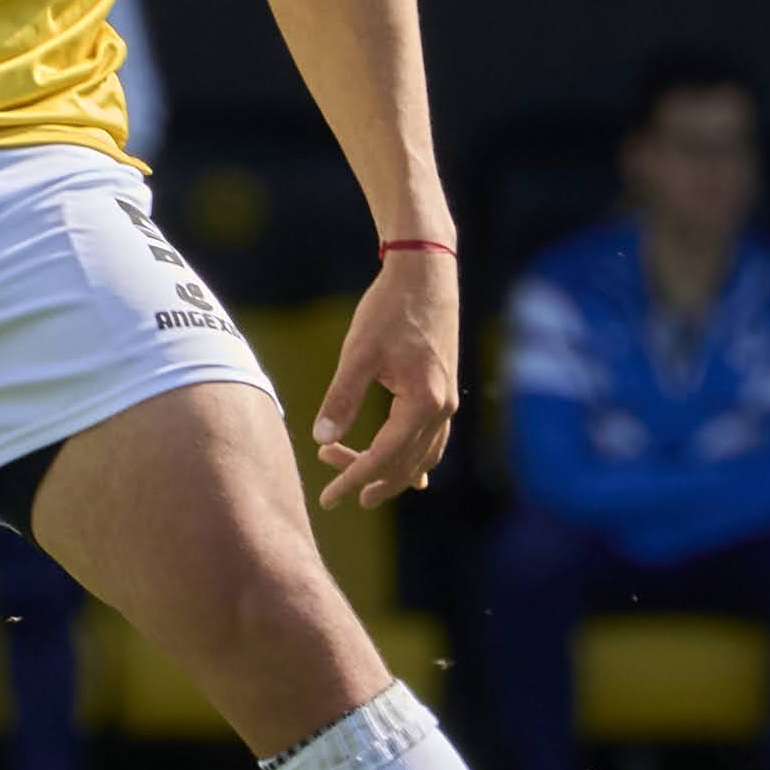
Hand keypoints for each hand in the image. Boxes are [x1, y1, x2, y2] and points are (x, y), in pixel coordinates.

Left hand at [311, 245, 460, 508]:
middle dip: (370, 479)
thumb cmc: (390, 308)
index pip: (384, 457)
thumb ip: (342, 397)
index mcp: (422, 402)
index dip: (353, 478)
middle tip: (337, 493)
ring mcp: (447, 400)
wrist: (425, 271)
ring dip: (392, 471)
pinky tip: (409, 470)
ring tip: (363, 483)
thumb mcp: (359, 352)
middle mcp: (441, 407)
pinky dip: (417, 458)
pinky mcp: (444, 390)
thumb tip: (322, 438)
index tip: (329, 498)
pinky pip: (433, 439)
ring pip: (421, 454)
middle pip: (405, 462)